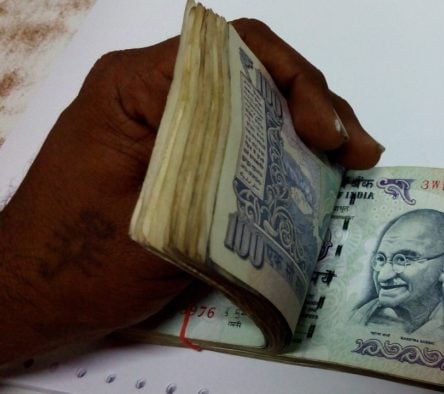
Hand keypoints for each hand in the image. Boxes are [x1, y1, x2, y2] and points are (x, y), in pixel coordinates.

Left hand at [0, 19, 382, 364]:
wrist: (25, 296)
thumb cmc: (75, 264)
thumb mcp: (156, 221)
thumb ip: (220, 177)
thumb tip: (298, 159)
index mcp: (139, 87)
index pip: (234, 49)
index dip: (295, 81)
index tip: (325, 135)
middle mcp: (155, 89)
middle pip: (252, 69)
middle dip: (316, 104)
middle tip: (359, 151)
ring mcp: (166, 118)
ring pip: (251, 100)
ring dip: (306, 126)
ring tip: (351, 161)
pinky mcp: (176, 148)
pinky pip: (238, 132)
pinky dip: (281, 149)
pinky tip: (314, 173)